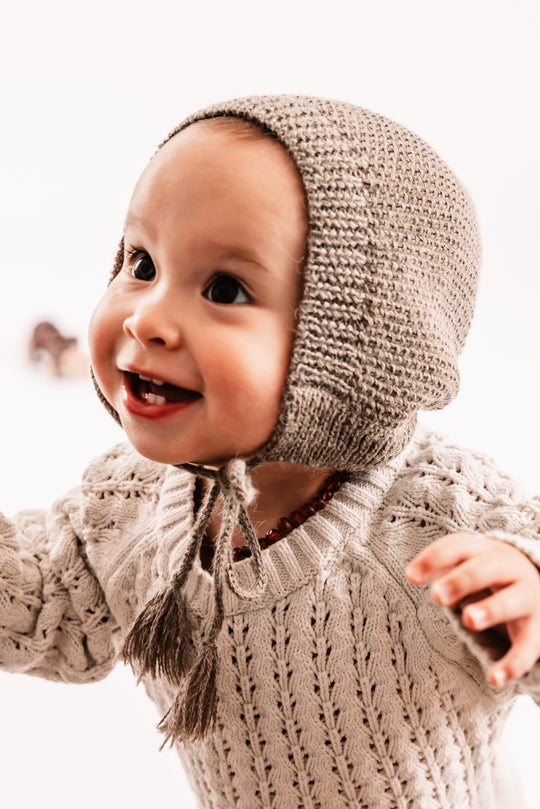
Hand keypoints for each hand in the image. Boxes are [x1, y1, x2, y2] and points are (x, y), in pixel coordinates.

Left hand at [406, 533, 539, 685]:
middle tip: (437, 596)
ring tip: (469, 620)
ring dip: (492, 609)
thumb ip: (441, 566)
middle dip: (462, 580)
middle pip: (486, 568)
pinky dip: (513, 663)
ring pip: (512, 601)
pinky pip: (527, 647)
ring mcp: (527, 597)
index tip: (410, 577)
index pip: (458, 547)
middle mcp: (509, 569)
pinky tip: (494, 679)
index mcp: (485, 551)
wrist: (537, 583)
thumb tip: (412, 574)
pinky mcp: (538, 630)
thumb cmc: (487, 574)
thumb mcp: (466, 564)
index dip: (434, 559)